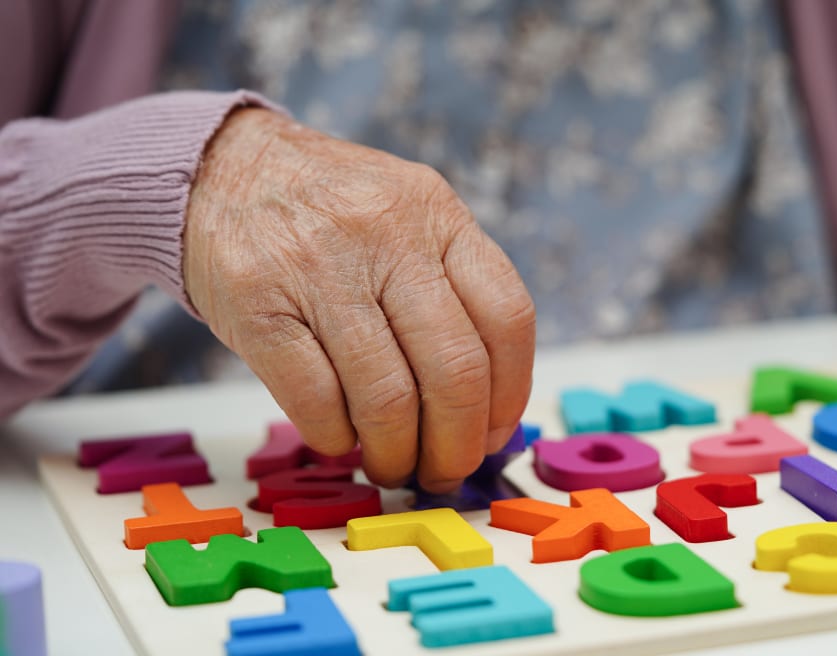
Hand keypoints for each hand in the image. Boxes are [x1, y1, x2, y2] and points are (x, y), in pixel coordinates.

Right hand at [183, 108, 535, 492]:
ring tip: (389, 464)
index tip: (493, 433)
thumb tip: (484, 406)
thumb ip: (449, 287)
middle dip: (456, 444)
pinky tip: (339, 437)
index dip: (510, 394)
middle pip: (454, 370)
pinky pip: (316, 400)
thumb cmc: (327, 212)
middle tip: (443, 470)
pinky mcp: (257, 302)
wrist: (218, 167)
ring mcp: (319, 267)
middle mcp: (388, 235)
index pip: (507, 318)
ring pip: (387, 397)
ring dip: (395, 453)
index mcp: (437, 214)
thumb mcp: (406, 216)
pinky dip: (336, 437)